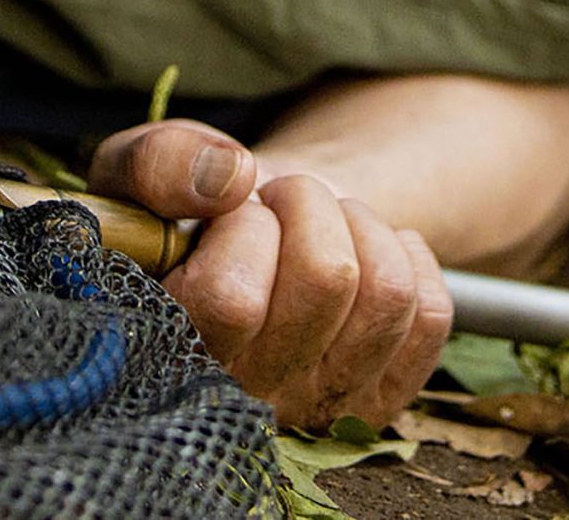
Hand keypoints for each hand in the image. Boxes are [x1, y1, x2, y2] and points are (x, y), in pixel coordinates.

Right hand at [86, 118, 453, 429]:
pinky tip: (364, 254)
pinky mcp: (379, 399)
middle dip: (310, 204)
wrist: (245, 236)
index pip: (232, 297)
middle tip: (280, 203)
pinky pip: (429, 312)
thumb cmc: (186, 210)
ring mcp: (320, 406)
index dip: (246, 225)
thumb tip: (230, 179)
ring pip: (387, 292)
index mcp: (174, 353)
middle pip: (327, 279)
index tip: (233, 208)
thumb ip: (157, 163)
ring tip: (322, 224)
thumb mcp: (139, 169)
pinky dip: (407, 258)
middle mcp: (248, 399)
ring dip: (361, 227)